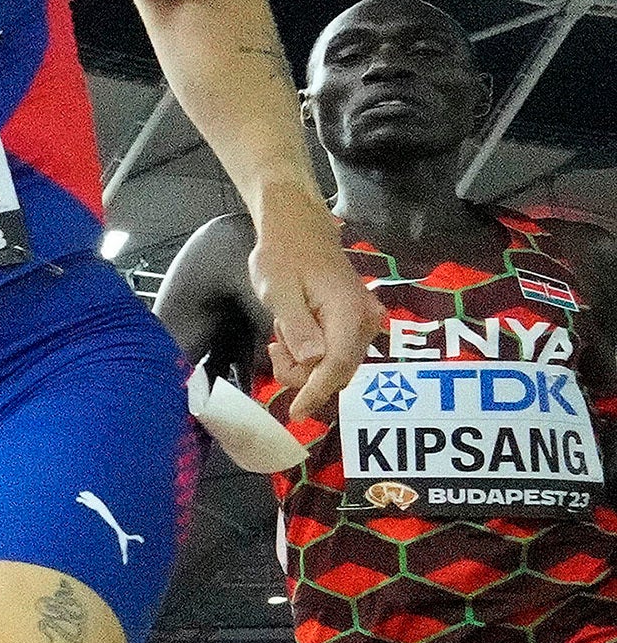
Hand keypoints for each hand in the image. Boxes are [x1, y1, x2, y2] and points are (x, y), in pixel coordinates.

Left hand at [244, 187, 382, 423]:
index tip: (296, 413)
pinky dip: (312, 353)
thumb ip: (297, 327)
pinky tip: (294, 335)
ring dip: (306, 364)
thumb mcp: (279, 291)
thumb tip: (314, 360)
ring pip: (337, 365)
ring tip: (282, 336)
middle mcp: (366, 321)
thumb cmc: (284, 255)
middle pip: (339, 371)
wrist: (299, 229)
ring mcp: (365, 322)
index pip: (336, 365)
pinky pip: (337, 353)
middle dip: (304, 375)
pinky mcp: (357, 323)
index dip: (315, 392)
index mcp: (349, 313)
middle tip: (275, 351)